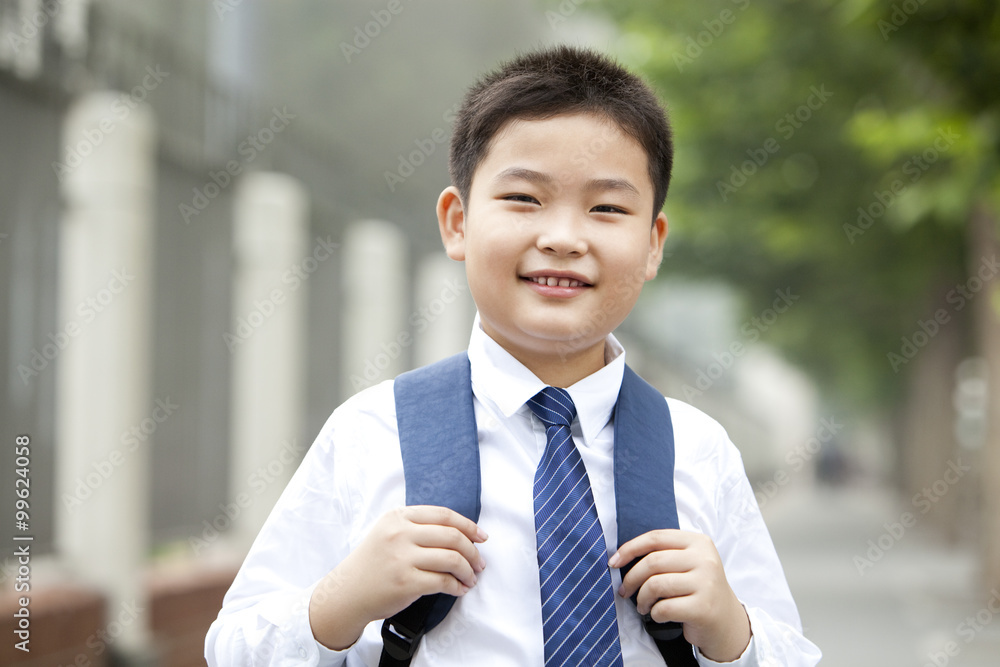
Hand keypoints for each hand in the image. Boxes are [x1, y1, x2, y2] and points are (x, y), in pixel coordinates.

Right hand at [309, 505, 487, 650]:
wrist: (347, 592)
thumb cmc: (372, 564)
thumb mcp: (388, 532)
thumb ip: (416, 526)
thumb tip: (460, 533)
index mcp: (398, 517)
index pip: (443, 515)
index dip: (468, 525)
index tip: (481, 536)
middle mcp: (400, 533)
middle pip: (452, 536)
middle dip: (472, 550)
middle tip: (479, 563)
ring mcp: (402, 558)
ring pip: (451, 559)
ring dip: (468, 570)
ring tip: (471, 578)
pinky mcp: (406, 582)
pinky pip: (443, 582)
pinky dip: (457, 586)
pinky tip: (460, 589)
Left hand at [609, 530, 750, 661]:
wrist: (726, 621)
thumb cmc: (697, 589)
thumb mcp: (687, 563)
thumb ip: (663, 554)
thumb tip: (620, 557)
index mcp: (698, 542)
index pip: (656, 538)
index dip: (630, 549)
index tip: (613, 562)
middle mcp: (705, 559)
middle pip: (652, 562)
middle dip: (631, 578)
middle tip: (625, 591)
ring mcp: (706, 583)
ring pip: (655, 585)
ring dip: (641, 599)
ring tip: (643, 606)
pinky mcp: (703, 607)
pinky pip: (663, 608)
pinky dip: (654, 613)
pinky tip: (659, 615)